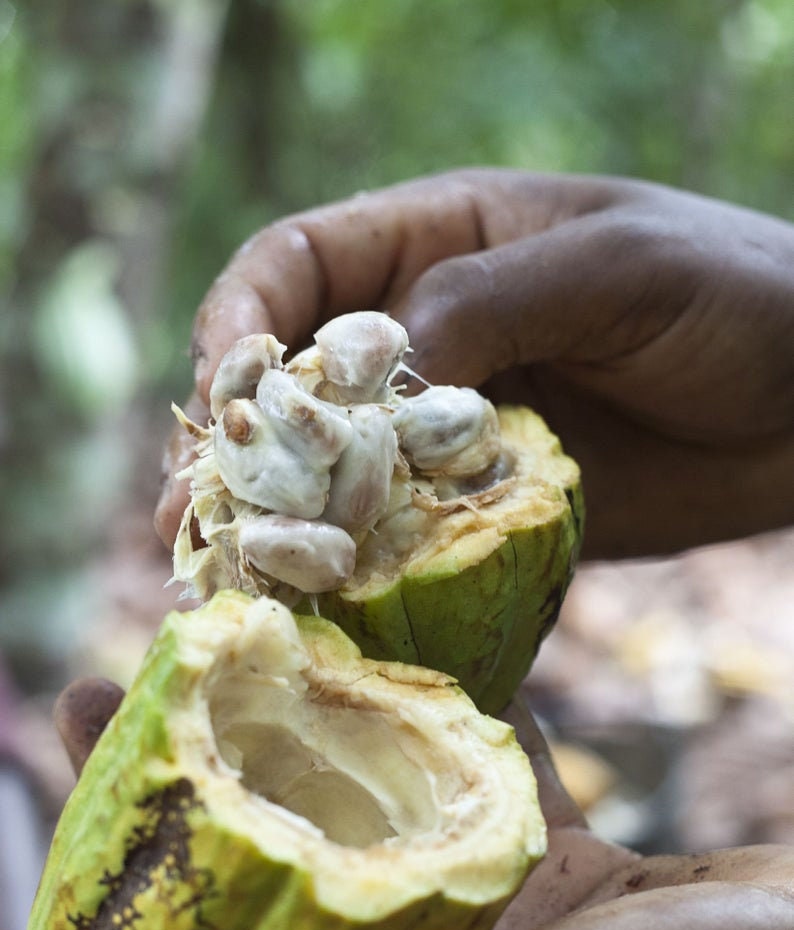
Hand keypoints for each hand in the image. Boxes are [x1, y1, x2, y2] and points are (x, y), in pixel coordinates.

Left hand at [55, 680, 793, 929]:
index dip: (115, 856)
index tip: (71, 723)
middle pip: (255, 864)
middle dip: (183, 763)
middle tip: (125, 666)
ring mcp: (465, 912)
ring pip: (351, 801)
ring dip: (289, 722)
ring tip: (234, 633)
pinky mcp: (533, 857)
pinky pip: (452, 764)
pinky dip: (418, 700)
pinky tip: (384, 636)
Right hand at [156, 169, 793, 558]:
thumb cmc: (734, 295)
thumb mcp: (614, 269)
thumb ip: (488, 304)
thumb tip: (371, 377)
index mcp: (438, 243)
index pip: (296, 266)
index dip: (240, 319)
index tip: (225, 387)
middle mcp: (428, 337)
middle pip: (293, 383)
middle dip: (233, 444)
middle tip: (190, 513)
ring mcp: (451, 430)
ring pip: (335, 471)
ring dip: (275, 521)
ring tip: (223, 575)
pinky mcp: (486, 509)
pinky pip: (403, 539)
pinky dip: (358, 574)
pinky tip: (321, 612)